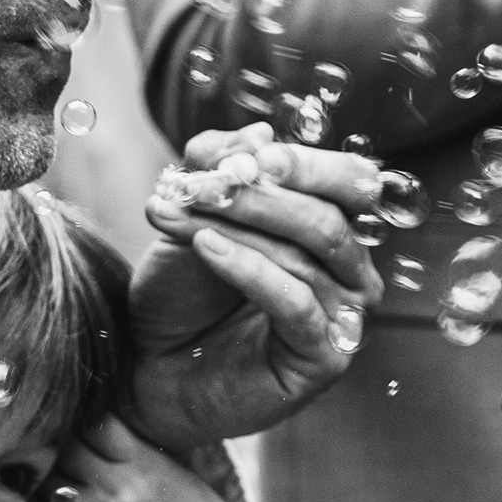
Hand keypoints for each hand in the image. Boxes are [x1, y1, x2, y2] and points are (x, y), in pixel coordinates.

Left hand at [125, 126, 387, 449]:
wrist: (150, 368)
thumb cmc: (181, 292)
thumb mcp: (195, 217)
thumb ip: (222, 172)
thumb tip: (259, 133)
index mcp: (333, 228)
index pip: (349, 182)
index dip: (306, 163)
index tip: (253, 153)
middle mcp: (350, 271)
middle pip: (330, 217)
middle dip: (264, 194)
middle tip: (205, 181)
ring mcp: (343, 315)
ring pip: (309, 255)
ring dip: (239, 227)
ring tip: (179, 215)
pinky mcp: (325, 357)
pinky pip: (295, 302)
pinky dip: (248, 269)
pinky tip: (206, 247)